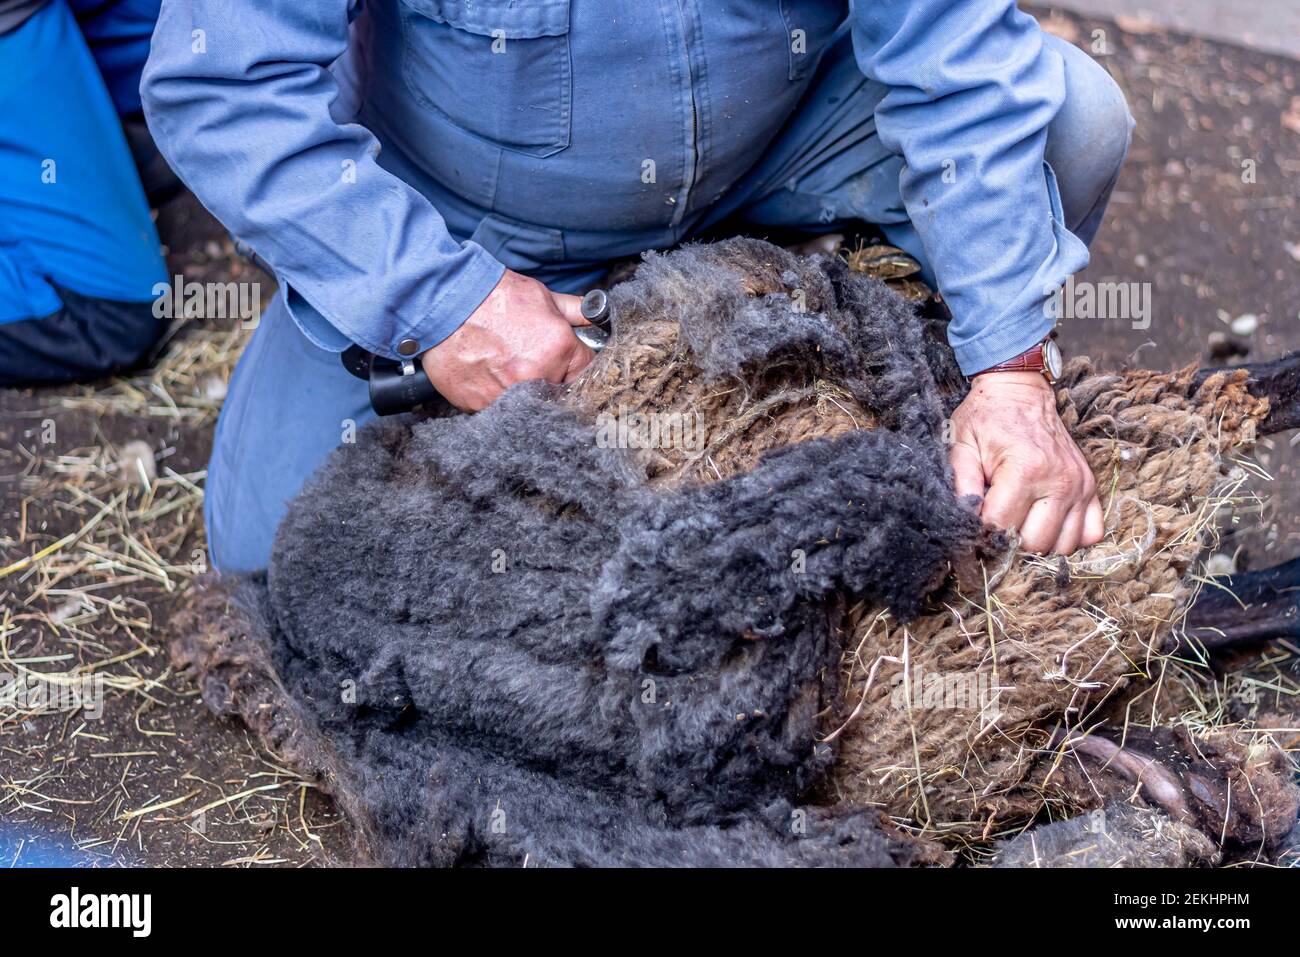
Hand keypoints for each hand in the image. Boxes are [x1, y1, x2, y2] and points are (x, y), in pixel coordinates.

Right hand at [420, 269, 593, 410]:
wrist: (445, 301)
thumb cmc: (492, 296)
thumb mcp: (542, 296)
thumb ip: (574, 311)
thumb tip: (596, 316)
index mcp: (558, 349)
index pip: (587, 374)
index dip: (579, 369)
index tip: (570, 367)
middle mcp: (537, 377)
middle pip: (560, 395)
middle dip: (553, 383)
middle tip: (534, 366)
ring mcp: (508, 395)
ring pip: (529, 407)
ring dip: (525, 394)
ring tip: (507, 370)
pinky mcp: (481, 405)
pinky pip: (498, 411)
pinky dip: (497, 399)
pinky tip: (489, 378)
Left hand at [948, 371, 1103, 554]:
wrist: (1020, 392)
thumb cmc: (987, 417)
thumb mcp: (961, 445)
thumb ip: (961, 484)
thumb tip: (964, 520)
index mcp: (1025, 469)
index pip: (1001, 527)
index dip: (982, 532)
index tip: (975, 522)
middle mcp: (1059, 480)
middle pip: (1034, 543)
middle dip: (1010, 541)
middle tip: (996, 524)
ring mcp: (1080, 486)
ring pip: (1063, 545)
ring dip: (1039, 543)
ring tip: (1020, 523)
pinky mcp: (1091, 487)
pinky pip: (1091, 533)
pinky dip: (1070, 537)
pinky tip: (1047, 523)